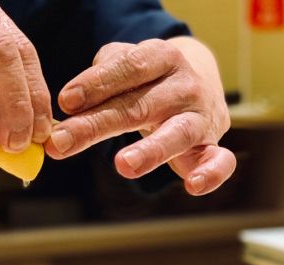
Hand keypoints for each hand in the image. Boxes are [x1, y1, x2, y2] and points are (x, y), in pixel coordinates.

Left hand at [44, 37, 234, 194]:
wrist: (201, 87)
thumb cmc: (150, 81)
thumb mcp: (127, 67)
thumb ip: (100, 77)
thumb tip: (68, 105)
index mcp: (162, 58)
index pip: (129, 67)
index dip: (97, 83)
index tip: (66, 102)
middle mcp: (185, 86)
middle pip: (140, 106)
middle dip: (97, 125)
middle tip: (62, 143)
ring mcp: (201, 118)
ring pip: (177, 134)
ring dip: (150, 151)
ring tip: (123, 165)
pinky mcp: (212, 147)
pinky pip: (220, 162)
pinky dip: (212, 174)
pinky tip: (193, 186)